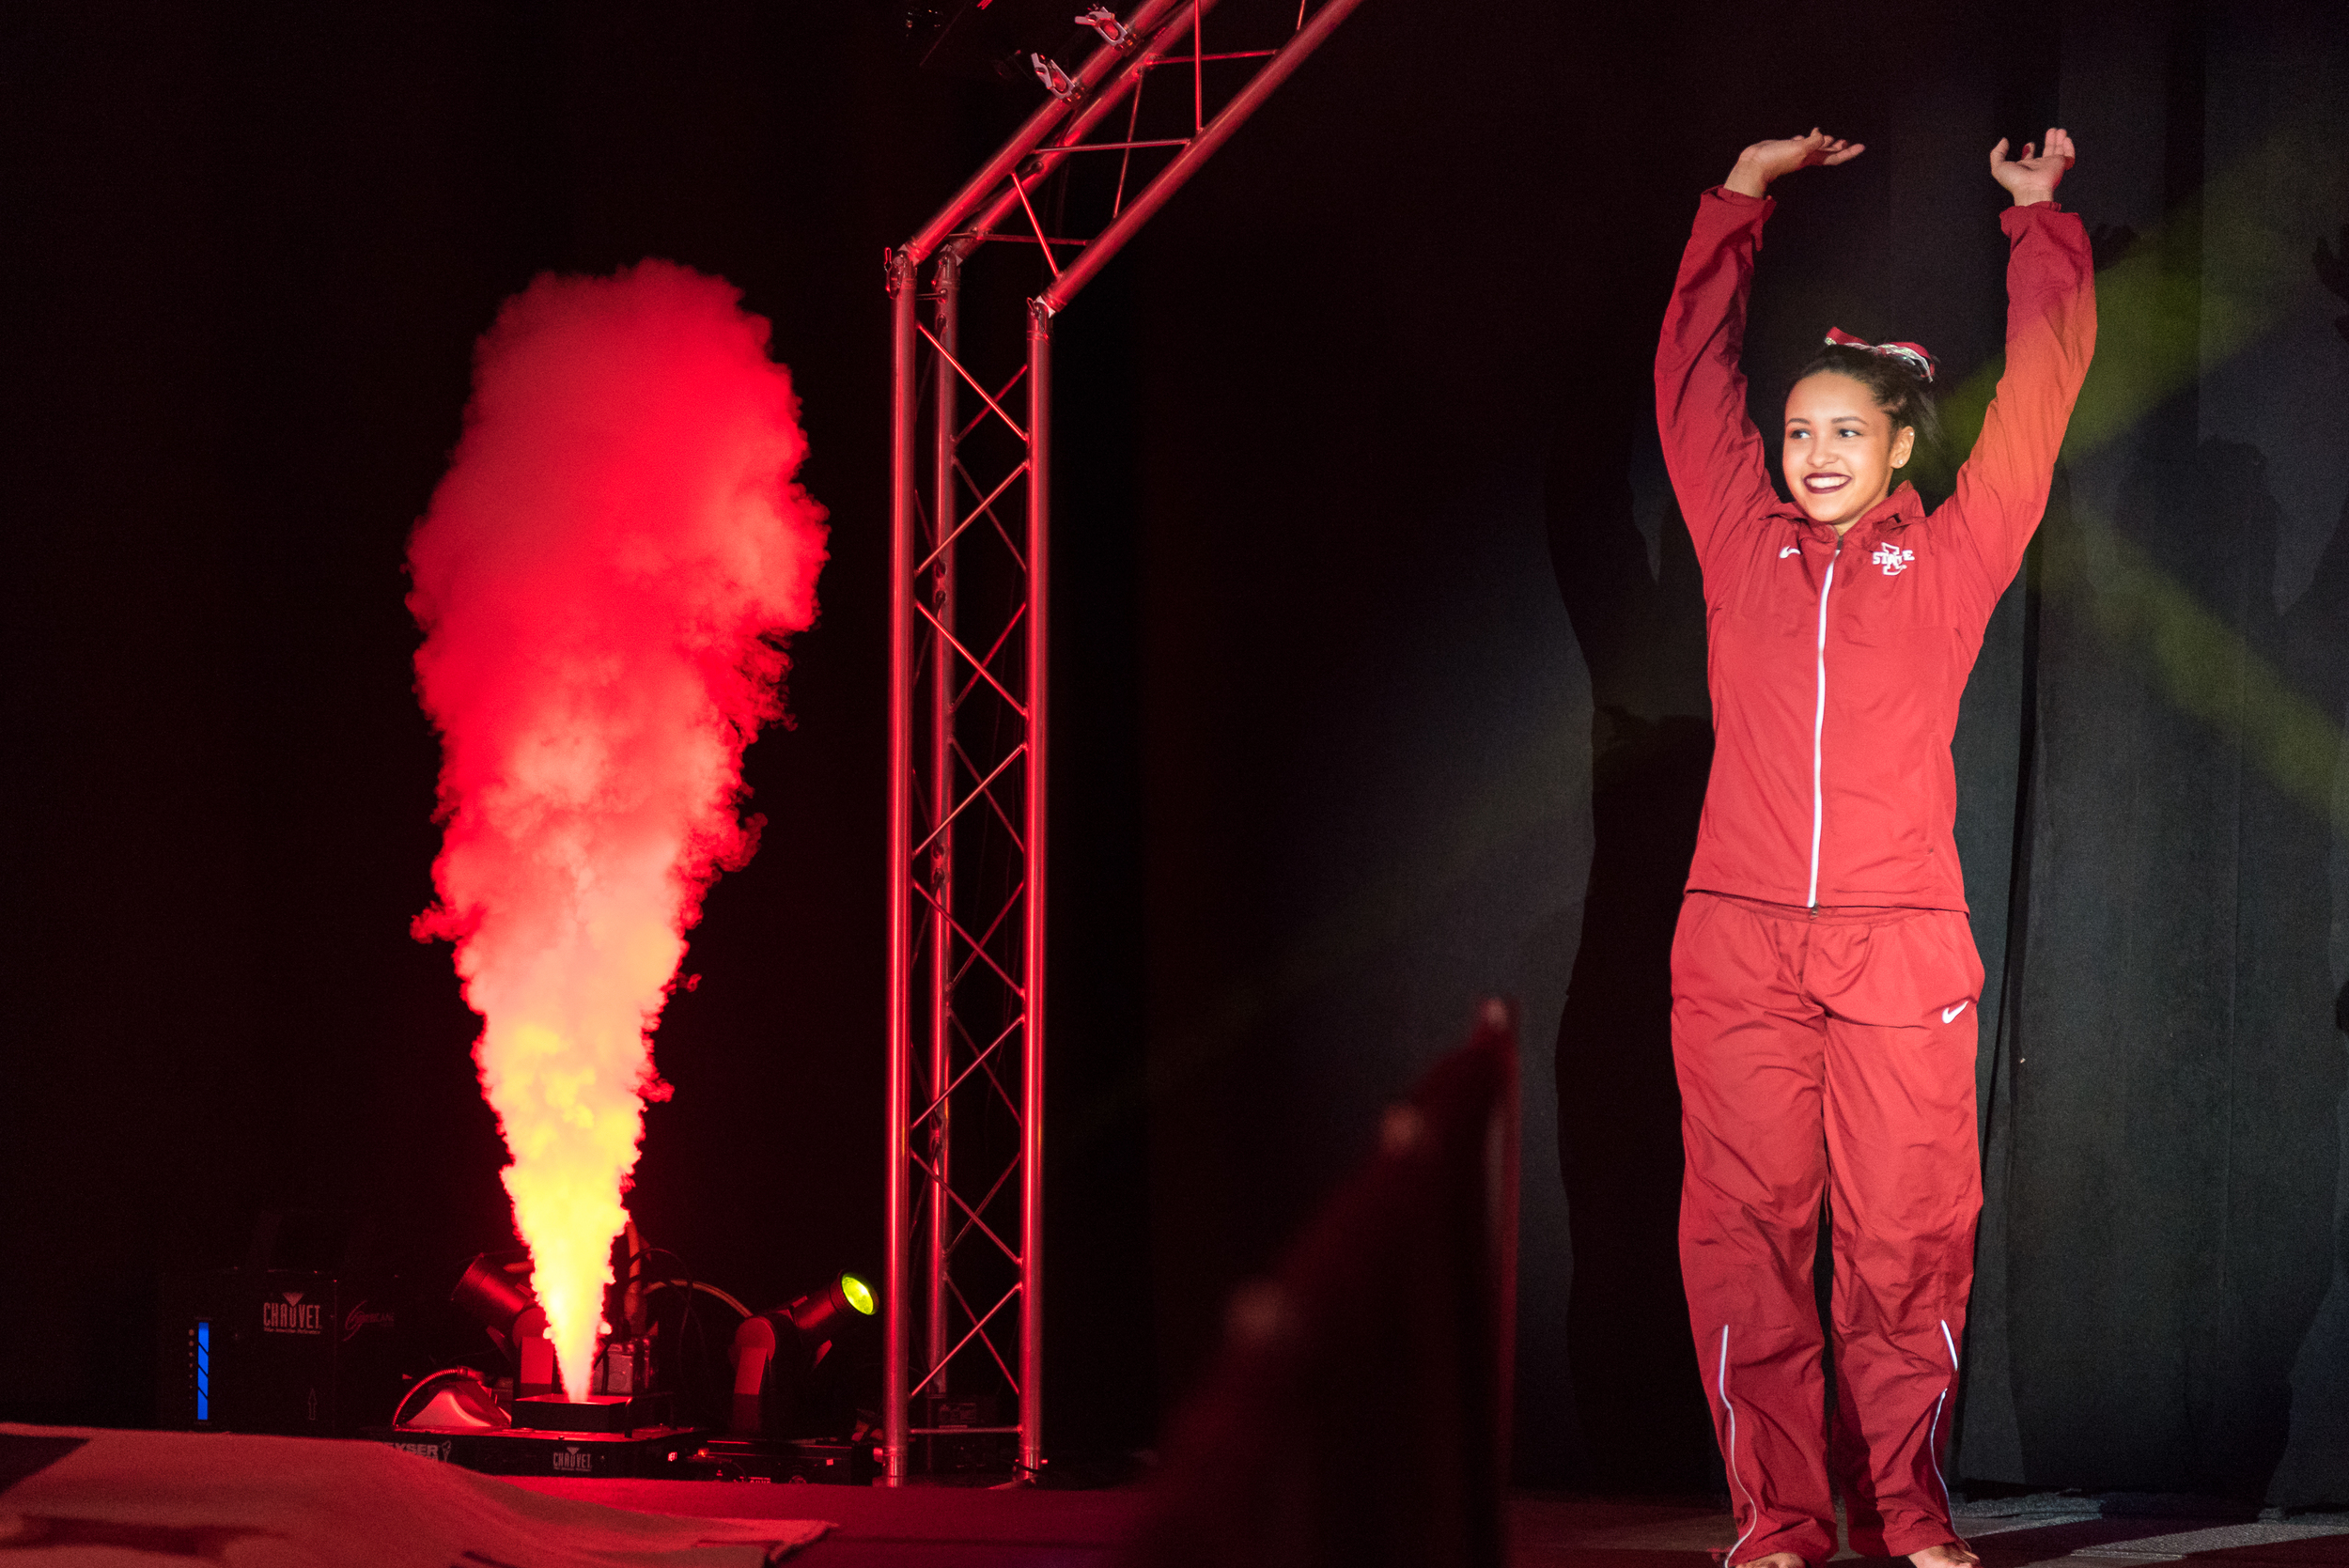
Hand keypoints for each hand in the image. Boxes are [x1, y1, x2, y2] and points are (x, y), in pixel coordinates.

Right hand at [1724, 128, 1863, 197]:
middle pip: (1827, 153)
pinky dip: (1807, 139)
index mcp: (1810, 159)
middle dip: (1838, 148)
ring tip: (1833, 138)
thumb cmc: (1775, 159)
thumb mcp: (1798, 149)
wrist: (1753, 164)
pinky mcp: (1785, 148)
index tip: (1862, 147)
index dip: (1849, 153)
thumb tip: (1823, 135)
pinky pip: (1800, 143)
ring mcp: (1794, 153)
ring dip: (1825, 143)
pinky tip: (1807, 135)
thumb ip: (1812, 142)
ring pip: (1814, 147)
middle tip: (1849, 143)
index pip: (1835, 157)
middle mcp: (1805, 157)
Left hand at [1991, 128, 2075, 205]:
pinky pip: (2068, 155)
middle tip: (2051, 131)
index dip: (2028, 151)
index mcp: (2025, 168)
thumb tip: (2004, 141)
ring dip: (2059, 140)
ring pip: (2058, 150)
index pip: (2029, 158)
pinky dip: (2069, 147)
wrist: (2031, 188)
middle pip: (2046, 151)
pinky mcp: (2060, 165)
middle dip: (2049, 141)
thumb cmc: (2015, 180)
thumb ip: (1997, 153)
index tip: (2029, 144)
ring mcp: (2050, 165)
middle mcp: (2039, 166)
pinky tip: (2065, 138)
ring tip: (2059, 130)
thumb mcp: (1998, 167)